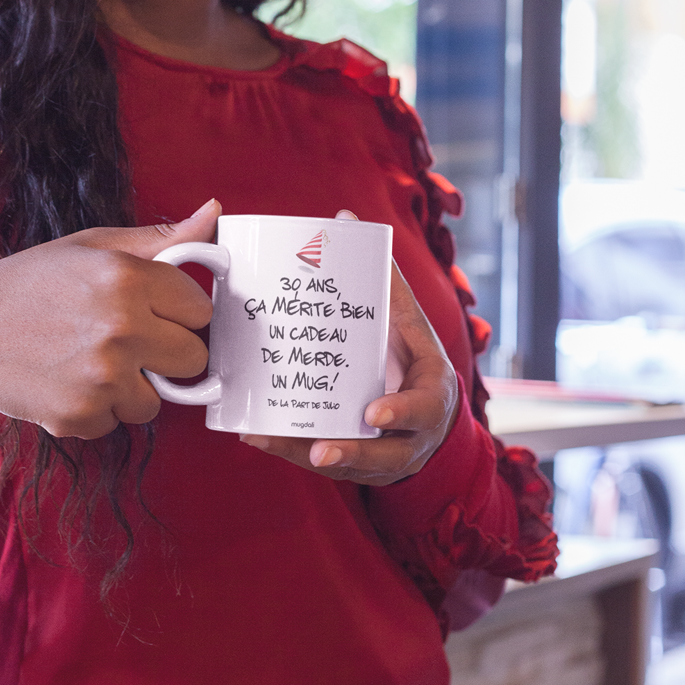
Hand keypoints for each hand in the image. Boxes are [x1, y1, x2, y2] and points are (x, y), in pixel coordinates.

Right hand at [0, 199, 221, 436]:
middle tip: (129, 341)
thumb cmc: (28, 283)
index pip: (201, 309)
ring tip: (90, 362)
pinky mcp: (81, 417)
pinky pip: (118, 423)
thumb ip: (160, 239)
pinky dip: (98, 411)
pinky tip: (67, 382)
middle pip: (192, 358)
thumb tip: (214, 214)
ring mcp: (102, 377)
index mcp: (128, 277)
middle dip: (167, 353)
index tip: (157, 312)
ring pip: (157, 400)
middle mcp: (122, 327)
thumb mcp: (91, 247)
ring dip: (133, 388)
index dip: (180, 312)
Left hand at [239, 212, 458, 486]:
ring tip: (268, 440)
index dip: (400, 413)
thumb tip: (345, 219)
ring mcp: (382, 456)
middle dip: (351, 452)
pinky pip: (322, 464)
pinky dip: (288, 451)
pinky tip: (255, 435)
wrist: (429, 415)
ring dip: (306, 454)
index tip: (374, 413)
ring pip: (348, 465)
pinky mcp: (354, 464)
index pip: (421, 409)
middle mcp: (409, 436)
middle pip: (384, 455)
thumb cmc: (413, 357)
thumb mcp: (409, 320)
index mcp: (430, 397)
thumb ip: (383, 277)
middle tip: (319, 450)